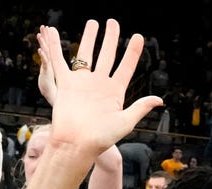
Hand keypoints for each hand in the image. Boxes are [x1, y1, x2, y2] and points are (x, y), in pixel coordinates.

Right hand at [35, 20, 162, 161]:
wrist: (76, 145)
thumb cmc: (101, 138)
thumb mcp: (125, 122)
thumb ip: (140, 107)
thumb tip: (159, 100)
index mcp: (115, 92)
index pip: (126, 66)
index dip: (132, 52)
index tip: (138, 37)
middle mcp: (99, 84)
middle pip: (107, 55)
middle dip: (111, 38)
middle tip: (113, 22)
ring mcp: (82, 83)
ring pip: (86, 53)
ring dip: (89, 37)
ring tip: (93, 22)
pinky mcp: (65, 84)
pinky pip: (60, 61)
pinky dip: (55, 46)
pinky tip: (52, 31)